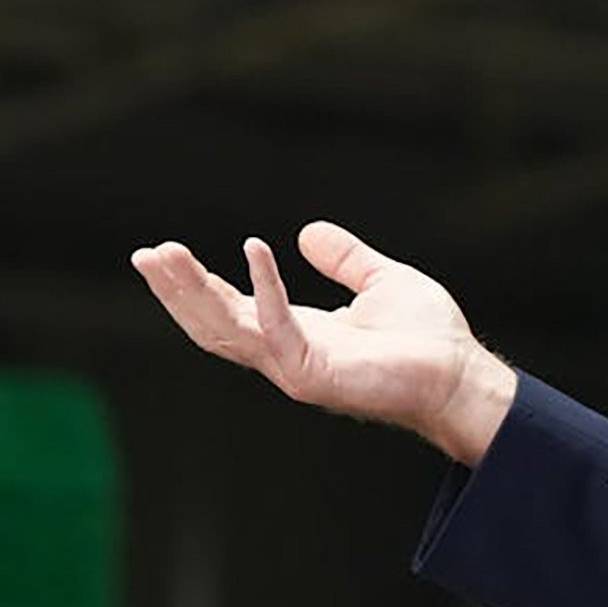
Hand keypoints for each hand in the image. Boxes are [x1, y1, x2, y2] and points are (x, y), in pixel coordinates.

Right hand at [130, 221, 517, 464]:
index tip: (164, 254)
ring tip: (166, 256)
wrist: (460, 375)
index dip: (196, 284)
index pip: (231, 308)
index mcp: (297, 332)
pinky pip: (279, 326)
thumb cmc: (427, 339)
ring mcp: (296, 367)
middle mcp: (288, 352)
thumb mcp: (379, 281)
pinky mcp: (316, 372)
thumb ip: (344, 259)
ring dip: (195, 291)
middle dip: (177, 290)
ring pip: (229, 328)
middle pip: (214, 322)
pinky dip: (264, 288)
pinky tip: (254, 249)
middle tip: (146, 255)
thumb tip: (308, 231)